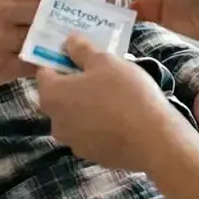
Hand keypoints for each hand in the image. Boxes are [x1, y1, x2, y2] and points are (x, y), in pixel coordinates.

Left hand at [35, 34, 190, 171]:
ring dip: (86, 105)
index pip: (45, 72)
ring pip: (75, 116)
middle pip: (58, 96)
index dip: (60, 60)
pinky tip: (119, 117)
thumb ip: (81, 50)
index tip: (79, 54)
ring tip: (113, 94)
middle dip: (74, 83)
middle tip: (99, 73)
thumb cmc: (125, 94)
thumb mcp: (105, 61)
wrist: (153, 141)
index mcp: (52, 96)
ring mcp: (73, 142)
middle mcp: (55, 122)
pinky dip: (98, 124)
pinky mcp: (91, 156)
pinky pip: (90, 133)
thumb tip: (68, 42)